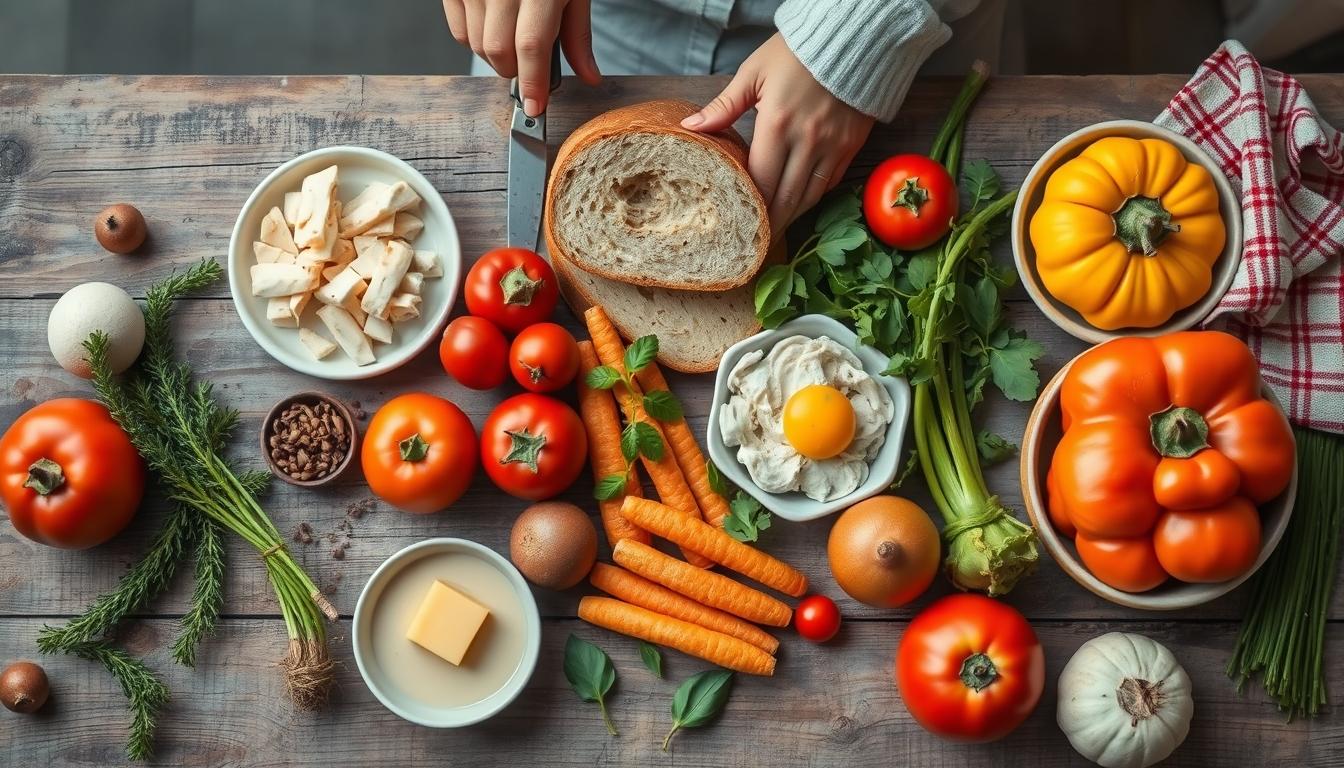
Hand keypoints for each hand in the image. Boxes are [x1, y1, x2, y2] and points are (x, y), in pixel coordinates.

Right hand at [443, 0, 600, 115]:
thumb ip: (577, 35)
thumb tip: (589, 77)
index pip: (530, 45)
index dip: (532, 82)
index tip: (535, 107)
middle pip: (499, 50)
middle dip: (515, 72)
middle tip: (530, 70)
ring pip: (477, 45)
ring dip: (496, 59)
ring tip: (515, 43)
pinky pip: (459, 30)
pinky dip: (476, 41)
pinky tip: (494, 28)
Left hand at [683, 34, 874, 234]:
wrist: (852, 37)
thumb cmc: (797, 52)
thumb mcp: (754, 72)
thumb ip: (724, 106)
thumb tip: (692, 127)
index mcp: (777, 125)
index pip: (761, 181)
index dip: (751, 209)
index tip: (741, 228)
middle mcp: (807, 141)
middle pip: (787, 197)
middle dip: (772, 224)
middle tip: (757, 244)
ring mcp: (833, 146)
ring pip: (811, 195)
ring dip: (793, 216)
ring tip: (777, 231)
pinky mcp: (851, 144)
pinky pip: (830, 181)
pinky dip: (814, 196)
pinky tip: (800, 203)